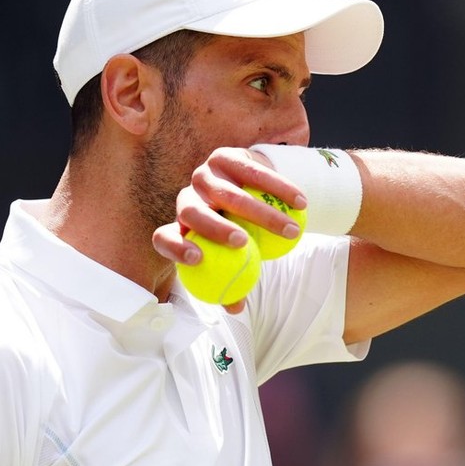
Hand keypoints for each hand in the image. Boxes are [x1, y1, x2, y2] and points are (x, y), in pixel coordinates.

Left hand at [152, 147, 306, 311]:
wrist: (251, 189)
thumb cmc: (243, 233)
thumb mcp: (237, 257)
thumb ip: (233, 280)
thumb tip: (235, 308)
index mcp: (181, 226)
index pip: (164, 237)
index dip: (175, 248)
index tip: (198, 260)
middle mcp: (187, 197)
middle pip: (190, 211)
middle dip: (213, 228)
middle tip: (243, 243)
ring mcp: (204, 175)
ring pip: (228, 194)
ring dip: (260, 212)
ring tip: (287, 229)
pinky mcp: (226, 157)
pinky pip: (254, 173)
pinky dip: (279, 189)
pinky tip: (300, 203)